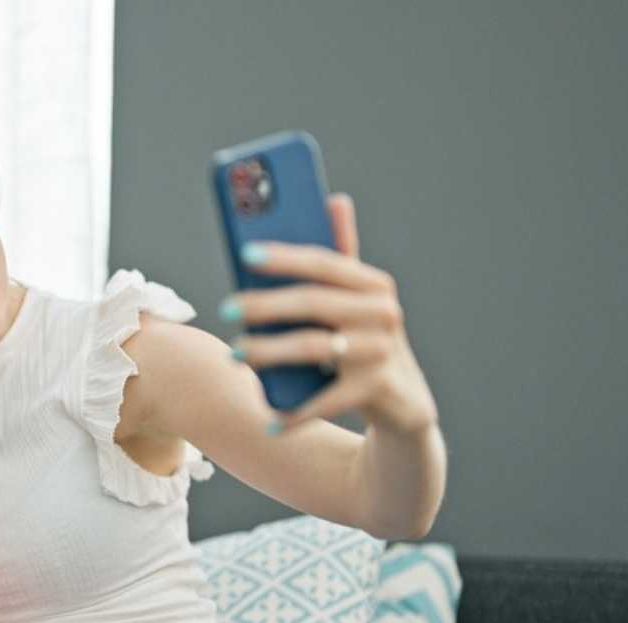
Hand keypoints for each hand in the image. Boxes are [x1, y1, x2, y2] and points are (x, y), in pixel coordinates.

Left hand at [227, 194, 438, 434]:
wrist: (403, 405)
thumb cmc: (364, 341)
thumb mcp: (357, 301)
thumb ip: (341, 256)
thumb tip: (334, 198)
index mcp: (373, 284)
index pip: (325, 262)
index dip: (285, 256)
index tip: (246, 253)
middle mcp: (383, 313)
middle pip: (314, 302)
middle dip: (265, 304)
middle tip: (225, 309)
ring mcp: (381, 352)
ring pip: (313, 347)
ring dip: (268, 353)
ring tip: (234, 355)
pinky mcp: (377, 390)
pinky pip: (326, 400)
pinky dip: (295, 412)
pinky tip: (268, 420)